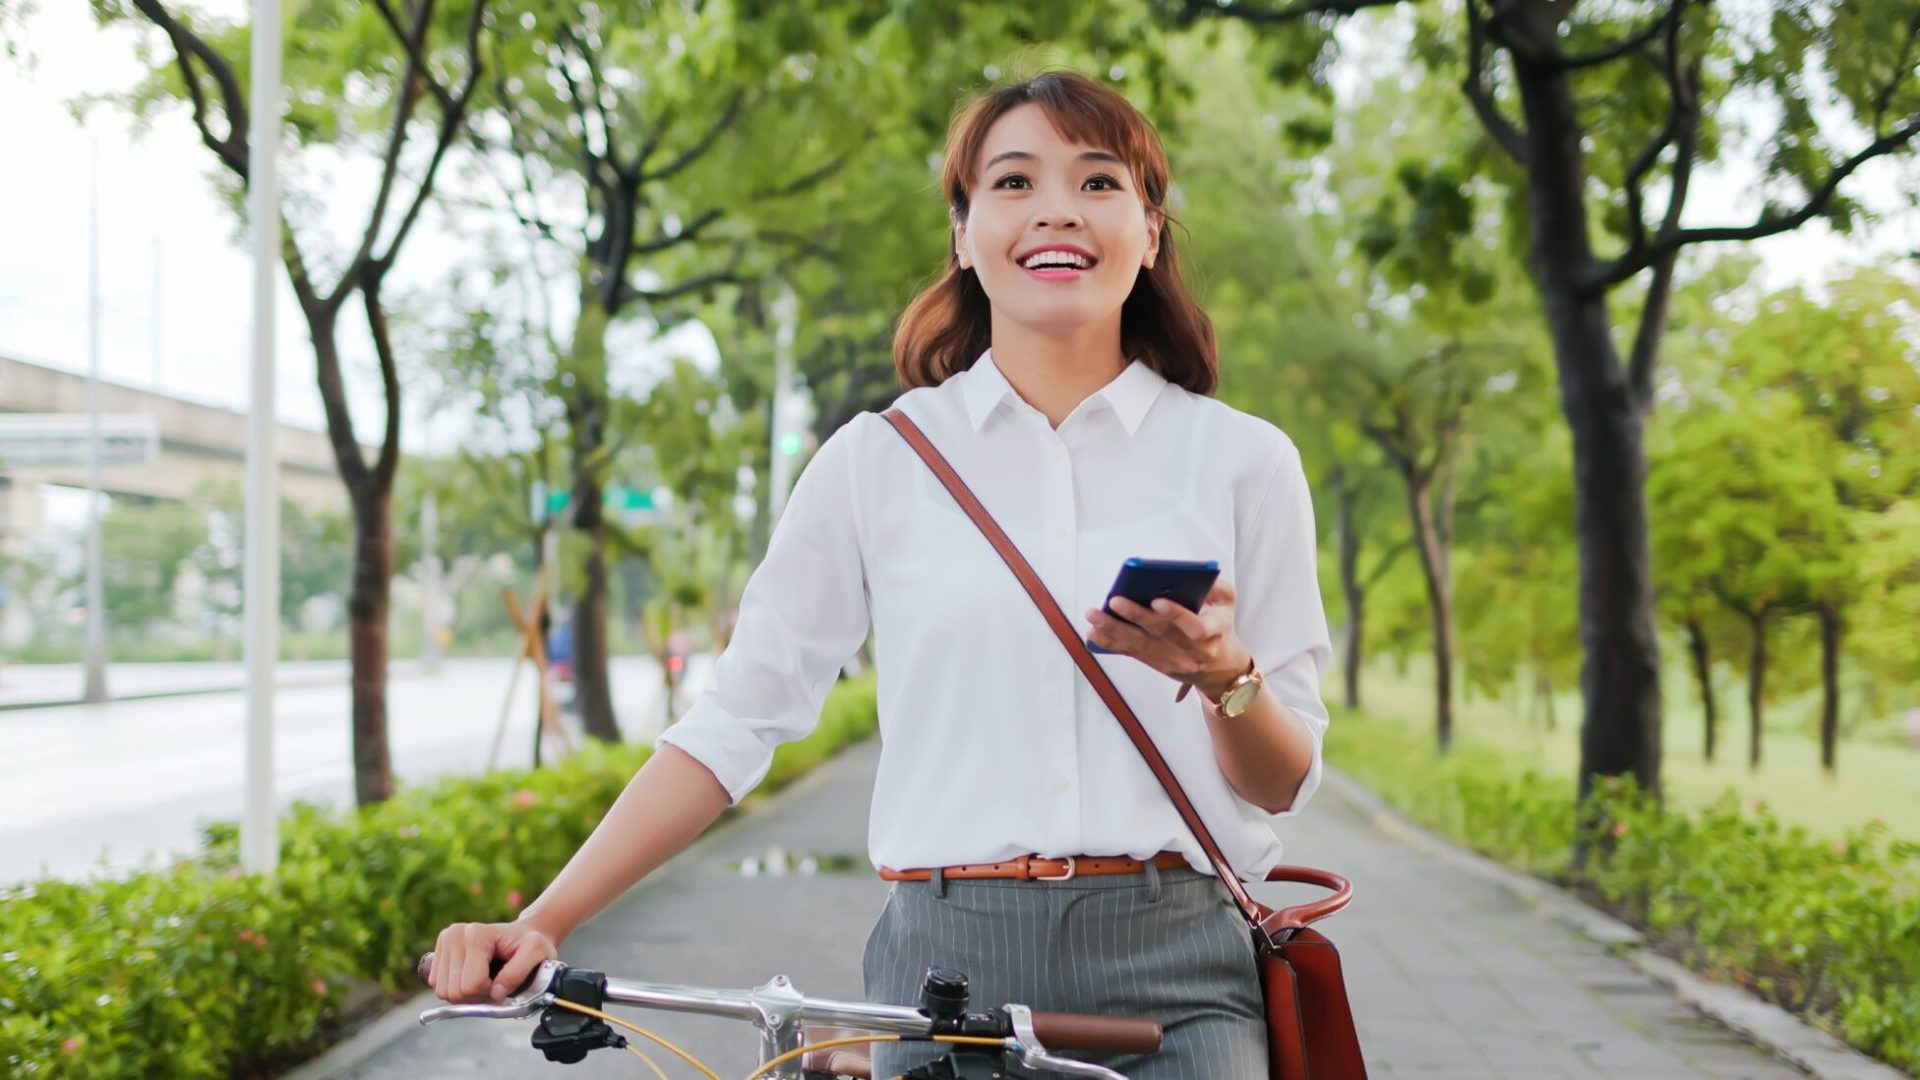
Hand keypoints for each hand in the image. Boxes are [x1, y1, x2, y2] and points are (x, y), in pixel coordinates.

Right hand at [426, 919, 558, 1002]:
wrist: (521, 936)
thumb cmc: (529, 944)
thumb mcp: (536, 953)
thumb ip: (518, 973)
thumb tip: (495, 993)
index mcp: (476, 934)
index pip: (471, 984)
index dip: (489, 992)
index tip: (503, 981)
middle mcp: (454, 935)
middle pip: (454, 991)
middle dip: (477, 995)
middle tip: (494, 983)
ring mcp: (444, 943)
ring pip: (444, 992)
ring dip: (466, 995)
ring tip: (484, 979)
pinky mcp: (438, 953)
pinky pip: (438, 987)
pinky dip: (456, 990)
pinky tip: (472, 977)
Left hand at [1086, 581, 1252, 701]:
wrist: (1221, 668)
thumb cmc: (1221, 625)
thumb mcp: (1229, 603)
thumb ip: (1217, 586)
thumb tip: (1190, 575)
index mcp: (1215, 631)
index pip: (1197, 626)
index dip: (1176, 614)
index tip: (1156, 600)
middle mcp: (1194, 650)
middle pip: (1161, 634)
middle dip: (1135, 616)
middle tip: (1114, 601)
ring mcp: (1175, 661)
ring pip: (1142, 646)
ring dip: (1115, 631)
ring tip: (1094, 616)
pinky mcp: (1159, 666)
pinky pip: (1134, 654)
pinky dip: (1112, 643)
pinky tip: (1094, 633)